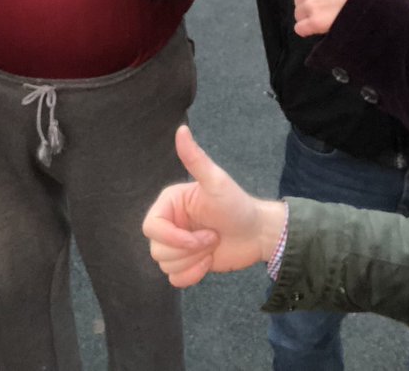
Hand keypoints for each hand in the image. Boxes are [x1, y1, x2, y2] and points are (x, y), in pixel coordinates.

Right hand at [142, 125, 286, 287]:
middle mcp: (170, 223)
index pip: (151, 227)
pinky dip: (192, 276)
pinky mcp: (186, 263)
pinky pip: (174, 279)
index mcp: (169, 204)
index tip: (201, 237)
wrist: (257, 234)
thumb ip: (196, 158)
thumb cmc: (238, 205)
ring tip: (212, 247)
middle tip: (212, 238)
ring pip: (165, 265)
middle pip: (157, 249)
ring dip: (193, 262)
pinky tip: (208, 263)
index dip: (174, 237)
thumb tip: (181, 129)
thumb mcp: (216, 182)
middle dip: (188, 250)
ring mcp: (177, 245)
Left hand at [293, 0, 365, 37]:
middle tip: (332, 0)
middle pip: (298, 0)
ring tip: (331, 11)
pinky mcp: (313, 24)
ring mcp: (308, 6)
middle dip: (312, 2)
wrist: (370, 3)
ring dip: (311, 17)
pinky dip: (309, 29)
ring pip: (299, 15)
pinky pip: (301, 29)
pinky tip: (324, 23)